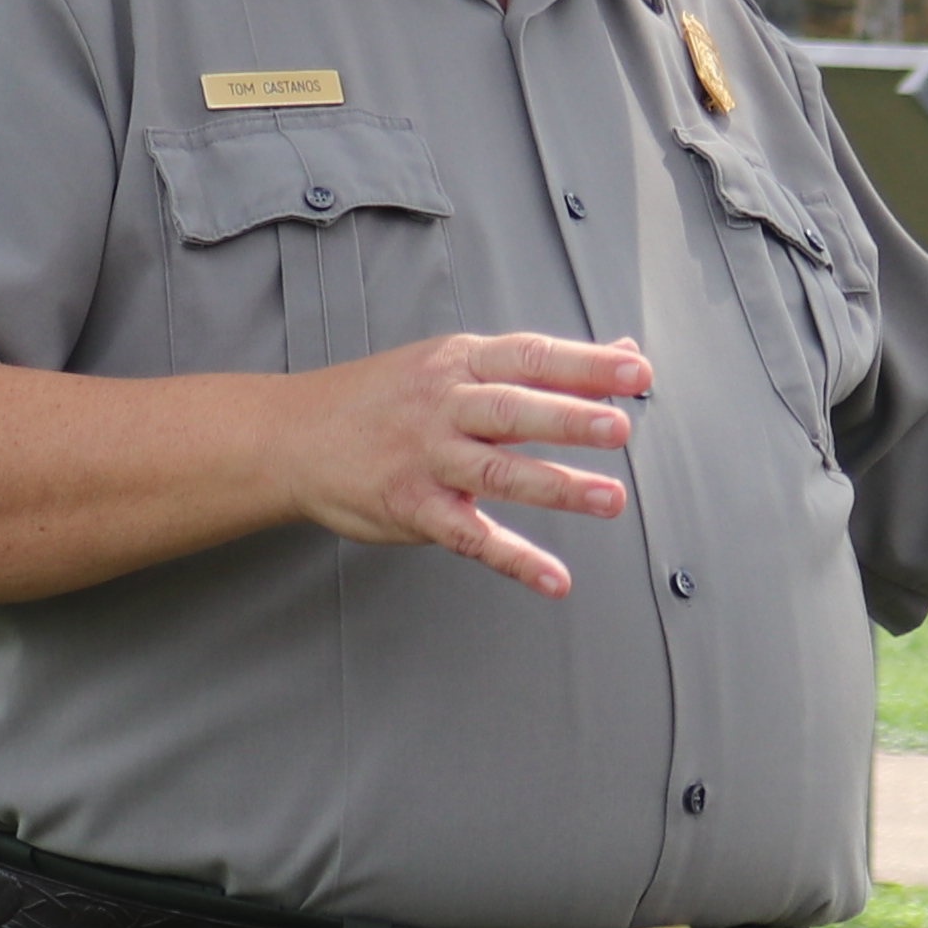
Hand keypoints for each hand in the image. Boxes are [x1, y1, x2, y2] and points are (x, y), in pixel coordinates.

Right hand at [267, 329, 649, 595]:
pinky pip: (468, 537)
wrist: (292, 436)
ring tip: (611, 500)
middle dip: (568, 417)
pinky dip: (514, 560)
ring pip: (496, 473)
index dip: (585, 363)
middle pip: (512, 410)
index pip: (530, 356)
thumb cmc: (385, 398)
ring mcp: (425, 459)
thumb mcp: (455, 362)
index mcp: (459, 363)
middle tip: (620, 427)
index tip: (636, 369)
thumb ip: (538, 365)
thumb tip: (621, 350)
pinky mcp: (410, 508)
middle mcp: (443, 406)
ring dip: (556, 488)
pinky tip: (554, 578)